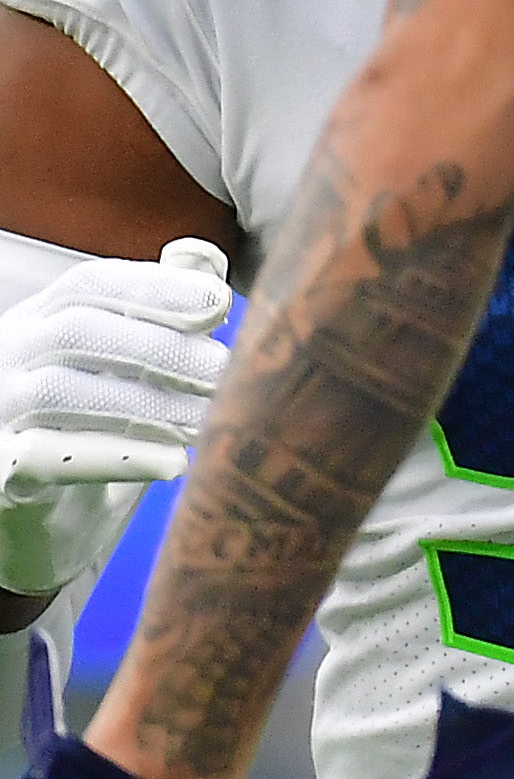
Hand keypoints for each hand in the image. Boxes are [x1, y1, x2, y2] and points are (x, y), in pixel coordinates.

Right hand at [0, 238, 232, 591]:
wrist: (41, 521)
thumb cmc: (95, 429)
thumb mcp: (124, 367)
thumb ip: (159, 312)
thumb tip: (202, 256)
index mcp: (40, 319)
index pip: (91, 284)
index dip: (156, 288)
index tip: (221, 304)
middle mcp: (8, 356)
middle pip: (79, 331)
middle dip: (161, 349)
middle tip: (226, 374)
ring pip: (60, 391)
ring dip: (148, 404)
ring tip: (210, 421)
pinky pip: (44, 456)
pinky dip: (115, 457)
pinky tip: (174, 463)